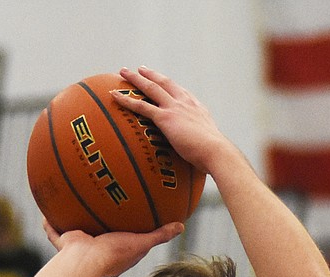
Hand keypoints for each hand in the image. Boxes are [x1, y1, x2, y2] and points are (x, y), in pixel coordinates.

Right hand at [44, 216, 183, 276]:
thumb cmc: (113, 254)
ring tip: (74, 202)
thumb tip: (181, 225)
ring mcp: (78, 247)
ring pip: (76, 231)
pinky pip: (55, 230)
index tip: (131, 218)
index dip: (127, 231)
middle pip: (98, 234)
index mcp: (113, 255)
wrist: (85, 260)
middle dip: (99, 224)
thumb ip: (159, 234)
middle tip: (103, 206)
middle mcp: (95, 251)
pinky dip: (50, 222)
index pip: (123, 242)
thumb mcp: (141, 242)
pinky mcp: (64, 243)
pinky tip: (49, 207)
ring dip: (74, 220)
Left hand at [110, 66, 230, 173]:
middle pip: (163, 83)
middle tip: (138, 69)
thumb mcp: (206, 142)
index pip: (178, 90)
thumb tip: (196, 153)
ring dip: (135, 79)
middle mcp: (184, 102)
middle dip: (149, 74)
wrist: (215, 150)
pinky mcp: (165, 117)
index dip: (167, 84)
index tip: (159, 79)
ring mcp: (174, 107)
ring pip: (150, 88)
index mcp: (195, 106)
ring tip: (123, 72)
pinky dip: (126, 100)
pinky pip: (141, 106)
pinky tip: (114, 96)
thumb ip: (198, 141)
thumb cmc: (212, 154)